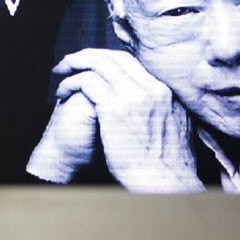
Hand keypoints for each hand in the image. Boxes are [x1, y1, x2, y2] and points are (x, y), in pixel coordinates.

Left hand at [30, 48, 203, 192]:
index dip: (109, 60)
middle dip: (90, 55)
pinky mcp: (115, 108)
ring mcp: (135, 96)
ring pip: (100, 63)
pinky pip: (86, 82)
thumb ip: (165, 114)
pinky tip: (62, 92)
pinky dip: (71, 83)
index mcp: (167, 93)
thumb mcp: (177, 132)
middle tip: (72, 61)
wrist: (164, 184)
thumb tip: (157, 109)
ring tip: (61, 69)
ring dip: (76, 63)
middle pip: (117, 57)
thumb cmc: (166, 168)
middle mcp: (152, 89)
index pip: (134, 63)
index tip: (94, 66)